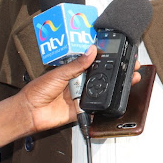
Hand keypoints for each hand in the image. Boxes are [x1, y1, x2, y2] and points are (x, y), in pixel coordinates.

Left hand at [0, 46, 142, 146]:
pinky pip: (96, 107)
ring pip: (102, 91)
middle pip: (102, 77)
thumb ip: (77, 64)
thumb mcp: (59, 73)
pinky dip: (104, 104)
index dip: (107, 59)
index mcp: (73, 70)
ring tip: (130, 80)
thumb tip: (92, 50)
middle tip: (132, 66)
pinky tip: (116, 98)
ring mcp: (81, 96)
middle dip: (117, 72)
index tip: (120, 54)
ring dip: (115, 87)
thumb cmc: (37, 90)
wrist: (30, 112)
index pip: (94, 62)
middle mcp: (79, 82)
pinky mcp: (81, 110)